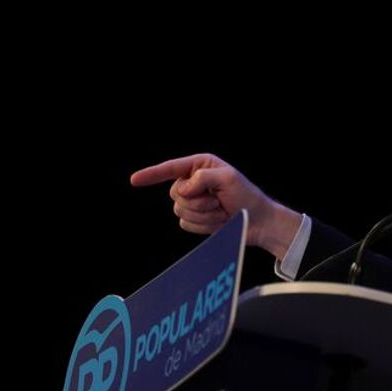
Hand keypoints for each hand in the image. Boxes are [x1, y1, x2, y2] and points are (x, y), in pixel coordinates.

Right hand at [130, 153, 301, 258]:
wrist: (257, 221)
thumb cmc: (245, 195)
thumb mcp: (228, 178)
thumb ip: (203, 178)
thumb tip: (183, 188)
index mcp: (200, 166)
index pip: (171, 168)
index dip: (152, 174)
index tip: (135, 180)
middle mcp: (193, 182)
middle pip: (175, 193)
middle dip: (197, 201)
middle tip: (218, 201)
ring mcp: (193, 201)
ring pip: (180, 210)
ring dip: (203, 214)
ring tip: (221, 211)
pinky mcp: (194, 218)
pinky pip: (186, 224)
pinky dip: (203, 224)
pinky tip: (218, 220)